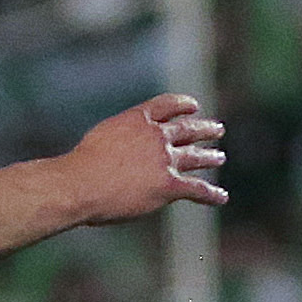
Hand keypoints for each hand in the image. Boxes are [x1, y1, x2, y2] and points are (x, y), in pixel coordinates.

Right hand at [64, 93, 226, 222]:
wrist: (81, 184)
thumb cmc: (80, 166)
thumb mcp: (101, 139)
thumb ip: (118, 141)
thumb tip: (120, 154)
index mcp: (136, 119)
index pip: (166, 105)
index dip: (182, 104)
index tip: (194, 106)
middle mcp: (155, 136)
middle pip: (186, 129)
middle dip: (204, 129)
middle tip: (217, 128)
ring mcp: (165, 160)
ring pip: (195, 157)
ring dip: (210, 157)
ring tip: (219, 156)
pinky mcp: (168, 186)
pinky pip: (196, 190)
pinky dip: (211, 194)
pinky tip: (221, 197)